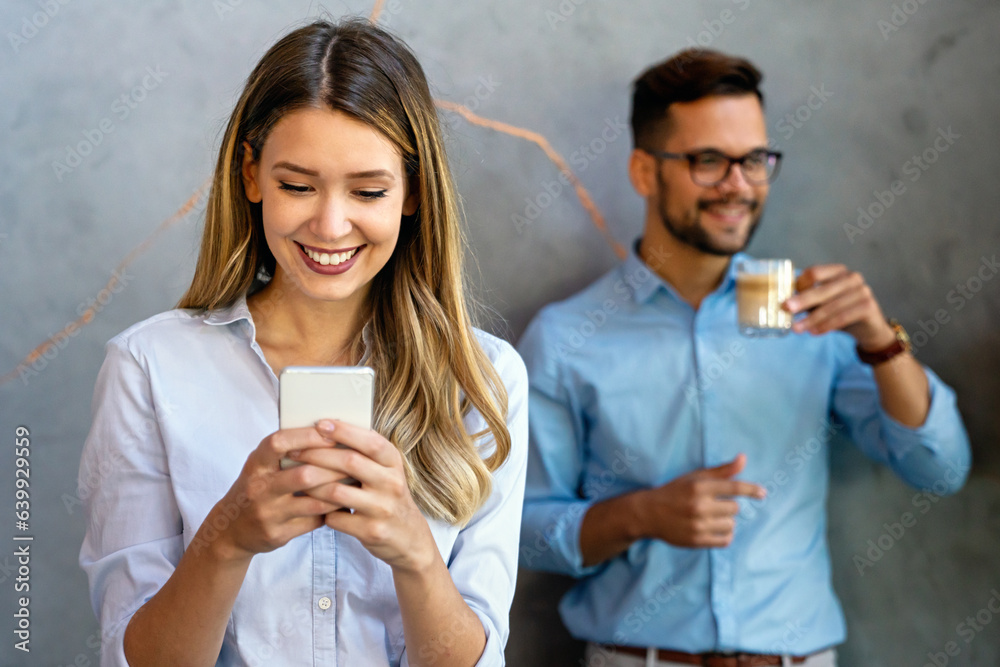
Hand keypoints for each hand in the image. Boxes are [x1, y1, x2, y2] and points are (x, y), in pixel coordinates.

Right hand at [200, 426, 347, 560]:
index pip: (279, 443)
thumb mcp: (261, 465)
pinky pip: (313, 521)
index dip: (306, 436)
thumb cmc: (256, 488)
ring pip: (314, 502)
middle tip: (356, 462)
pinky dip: (331, 511)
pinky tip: (343, 503)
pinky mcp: (277, 534)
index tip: (331, 432)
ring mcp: (268, 513)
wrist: (230, 530)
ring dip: (338, 492)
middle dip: (334, 468)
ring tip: (356, 483)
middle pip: (304, 475)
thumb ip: (285, 452)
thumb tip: (328, 431)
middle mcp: (259, 488)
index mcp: (256, 464)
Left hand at [286, 420, 436, 573]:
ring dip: (313, 485)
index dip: (344, 431)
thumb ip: (366, 454)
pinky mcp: (371, 531)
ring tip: (296, 479)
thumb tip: (328, 430)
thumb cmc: (387, 496)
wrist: (408, 537)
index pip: (370, 441)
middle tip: (294, 452)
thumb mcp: (387, 471)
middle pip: (350, 462)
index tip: (320, 423)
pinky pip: (335, 518)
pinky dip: (321, 511)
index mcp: (394, 463)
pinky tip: (313, 506)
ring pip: (337, 491)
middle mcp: (392, 483)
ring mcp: (383, 508)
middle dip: (317, 454)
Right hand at [635, 454, 764, 547]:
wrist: (648, 513)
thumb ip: (722, 470)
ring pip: (731, 525)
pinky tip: (713, 528)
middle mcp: (699, 506)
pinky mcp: (697, 541)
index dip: (751, 490)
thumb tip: (744, 458)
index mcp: (699, 487)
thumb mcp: (695, 477)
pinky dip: (724, 535)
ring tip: (711, 517)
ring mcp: (698, 525)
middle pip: (734, 508)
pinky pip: (725, 540)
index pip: (734, 487)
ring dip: (726, 521)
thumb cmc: (674, 491)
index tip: (763, 493)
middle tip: (712, 505)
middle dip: (727, 506)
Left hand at [783, 264, 896, 349]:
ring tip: (797, 328)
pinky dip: (826, 325)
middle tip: (786, 309)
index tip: (787, 297)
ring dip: (812, 318)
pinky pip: (842, 317)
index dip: (799, 285)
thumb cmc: (841, 312)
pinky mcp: (868, 306)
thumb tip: (784, 303)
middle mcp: (852, 277)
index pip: (815, 272)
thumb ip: (807, 300)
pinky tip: (814, 332)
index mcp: (838, 271)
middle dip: (802, 300)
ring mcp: (862, 290)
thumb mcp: (822, 304)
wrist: (868, 329)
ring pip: (831, 306)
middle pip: (822, 289)